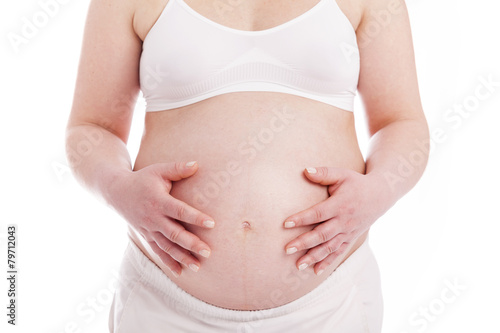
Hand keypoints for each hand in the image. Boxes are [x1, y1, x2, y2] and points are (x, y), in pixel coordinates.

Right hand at [107, 161, 214, 276]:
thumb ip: (178, 168)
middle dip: (191, 244)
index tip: (212, 224)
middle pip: (174, 234)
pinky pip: (157, 252)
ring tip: (198, 266)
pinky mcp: (145, 236)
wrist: (116, 192)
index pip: (180, 211)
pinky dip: (168, 262)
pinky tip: (181, 272)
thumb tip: (197, 164)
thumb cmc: (142, 179)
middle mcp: (153, 218)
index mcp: (159, 201)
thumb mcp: (159, 170)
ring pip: (166, 247)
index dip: (196, 217)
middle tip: (208, 252)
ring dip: (182, 257)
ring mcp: (148, 229)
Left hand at [283, 167, 389, 274]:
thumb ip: (323, 173)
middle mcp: (344, 221)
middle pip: (322, 234)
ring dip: (314, 257)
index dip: (302, 219)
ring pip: (329, 247)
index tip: (286, 223)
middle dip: (304, 242)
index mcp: (340, 205)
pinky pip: (339, 253)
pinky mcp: (351, 238)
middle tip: (287, 249)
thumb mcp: (342, 174)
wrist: (380, 195)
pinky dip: (328, 262)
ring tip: (298, 265)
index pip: (318, 214)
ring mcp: (348, 232)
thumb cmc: (356, 182)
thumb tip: (305, 170)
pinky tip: (315, 271)